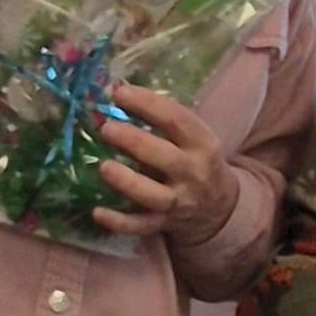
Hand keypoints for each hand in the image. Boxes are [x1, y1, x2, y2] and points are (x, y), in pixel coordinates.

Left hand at [92, 83, 237, 247]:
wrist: (218, 206)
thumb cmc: (194, 160)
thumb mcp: (191, 137)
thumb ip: (160, 118)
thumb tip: (116, 89)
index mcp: (202, 143)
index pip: (177, 120)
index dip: (148, 104)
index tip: (119, 93)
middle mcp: (193, 172)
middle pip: (166, 157)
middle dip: (135, 142)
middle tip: (106, 128)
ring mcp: (179, 201)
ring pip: (154, 195)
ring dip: (128, 182)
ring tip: (105, 167)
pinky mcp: (164, 223)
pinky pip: (141, 226)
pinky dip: (119, 222)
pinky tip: (97, 212)